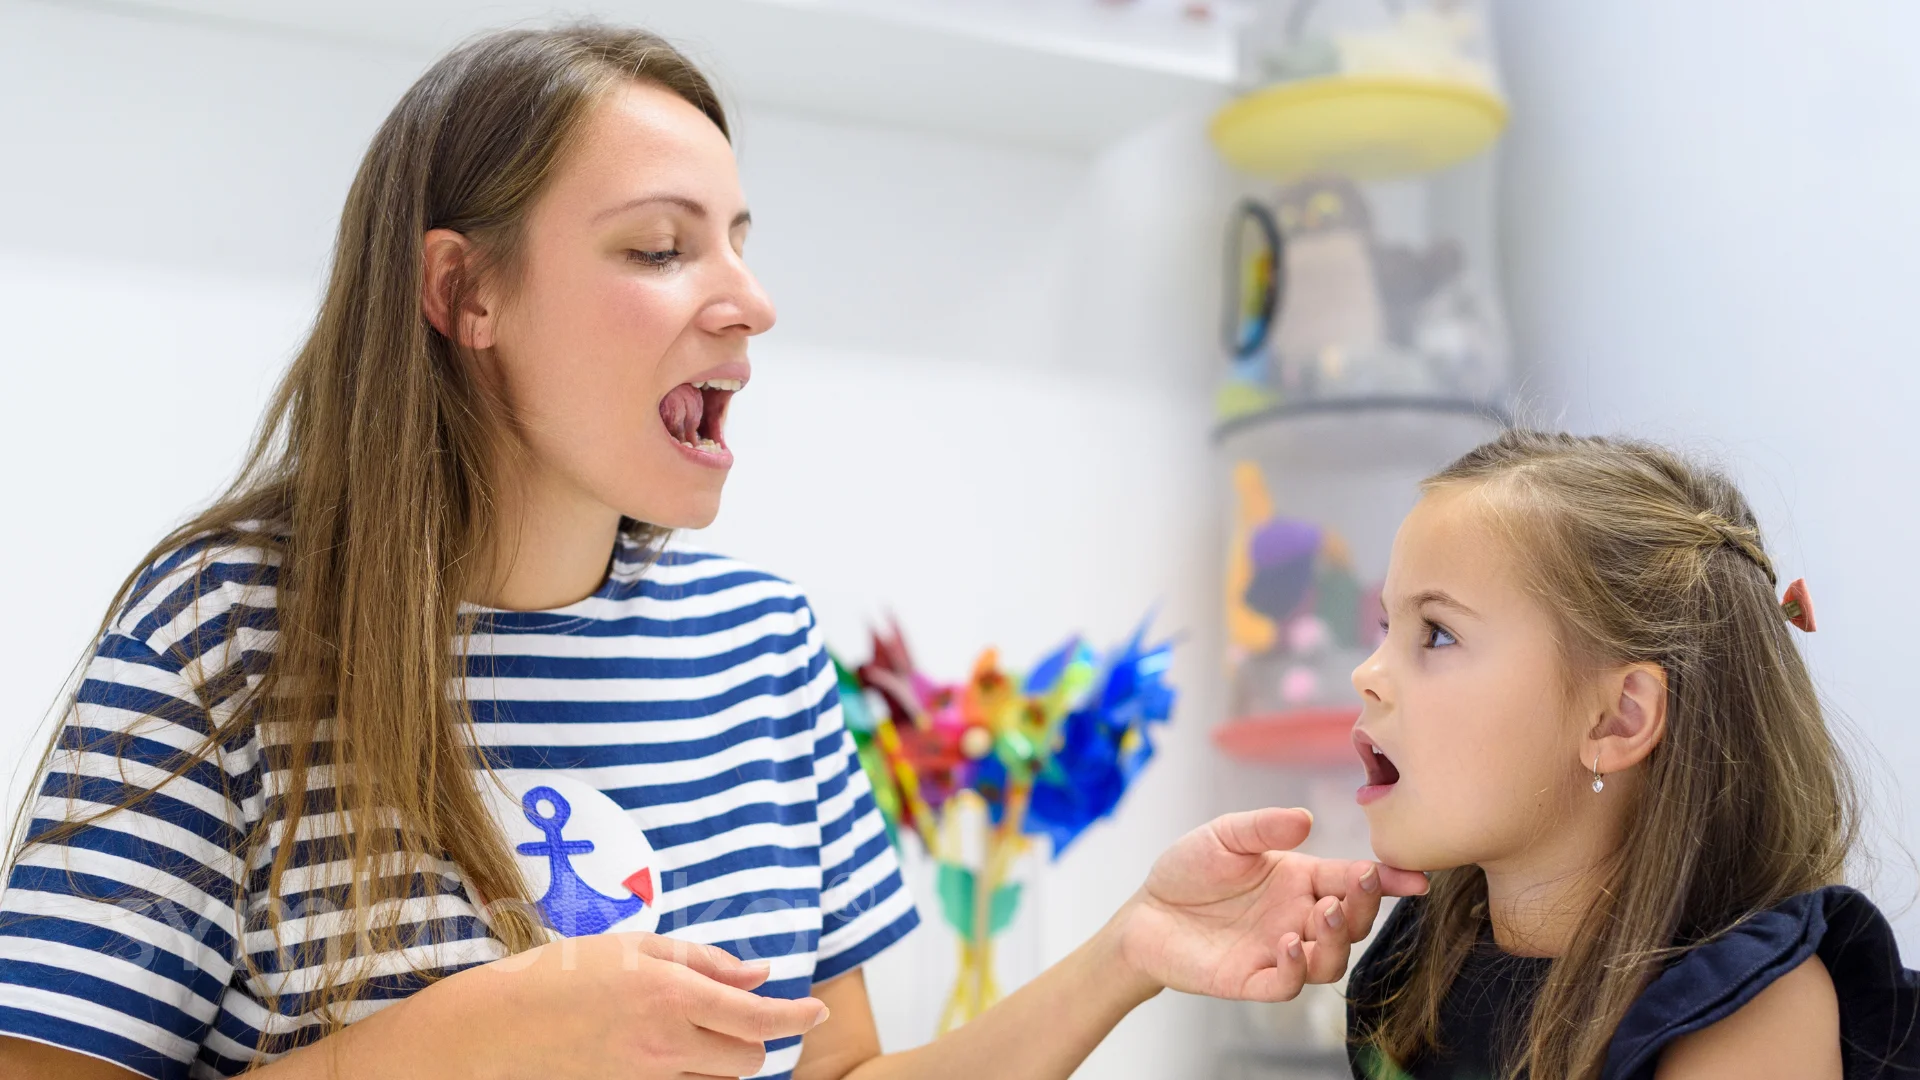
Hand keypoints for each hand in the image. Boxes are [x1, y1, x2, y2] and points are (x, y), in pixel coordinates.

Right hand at [417, 932, 830, 1079]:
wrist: (501, 1027)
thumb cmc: (565, 973)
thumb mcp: (637, 947)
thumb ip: (705, 960)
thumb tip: (760, 972)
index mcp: (673, 995)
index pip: (758, 1017)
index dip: (797, 1016)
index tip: (819, 1009)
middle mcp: (668, 1043)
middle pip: (749, 1059)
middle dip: (757, 1037)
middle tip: (741, 1010)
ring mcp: (649, 1077)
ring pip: (719, 1078)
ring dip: (726, 1055)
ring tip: (697, 1024)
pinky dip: (692, 1067)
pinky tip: (666, 1042)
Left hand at [1108, 807, 1427, 1002]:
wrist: (1145, 911)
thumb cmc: (1189, 869)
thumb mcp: (1225, 835)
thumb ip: (1264, 828)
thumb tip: (1307, 818)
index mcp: (1301, 879)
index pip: (1354, 880)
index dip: (1387, 880)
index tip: (1415, 878)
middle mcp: (1299, 917)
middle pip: (1354, 923)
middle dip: (1364, 909)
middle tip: (1353, 892)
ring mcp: (1279, 951)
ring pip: (1332, 960)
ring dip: (1337, 940)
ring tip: (1322, 916)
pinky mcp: (1251, 979)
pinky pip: (1288, 984)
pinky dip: (1297, 968)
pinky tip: (1289, 944)